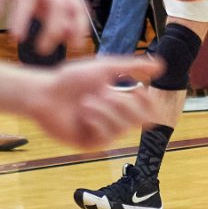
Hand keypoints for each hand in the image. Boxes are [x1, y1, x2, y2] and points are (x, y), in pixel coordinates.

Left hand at [28, 57, 162, 148]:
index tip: (139, 89)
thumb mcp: (106, 68)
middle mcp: (115, 118)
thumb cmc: (72, 79)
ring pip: (122, 127)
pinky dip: (94, 120)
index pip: (148, 109)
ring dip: (104, 110)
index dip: (147, 102)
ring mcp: (103, 132)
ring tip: (86, 102)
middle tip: (102, 92)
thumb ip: (134, 66)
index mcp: (120, 101)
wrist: (44, 93)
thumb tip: (161, 66)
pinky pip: (105, 135)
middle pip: (139, 119)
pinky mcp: (90, 143)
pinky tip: (82, 114)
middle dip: (122, 103)